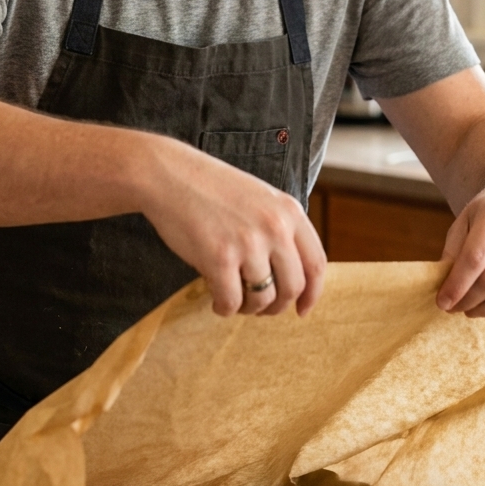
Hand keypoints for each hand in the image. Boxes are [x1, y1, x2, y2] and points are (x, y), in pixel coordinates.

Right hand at [138, 135, 325, 316]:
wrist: (169, 175)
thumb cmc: (211, 189)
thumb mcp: (260, 199)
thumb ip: (280, 230)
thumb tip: (291, 277)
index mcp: (289, 211)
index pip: (315, 264)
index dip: (312, 294)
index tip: (302, 310)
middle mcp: (275, 227)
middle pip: (293, 287)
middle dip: (277, 306)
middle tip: (260, 308)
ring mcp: (248, 243)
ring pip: (263, 299)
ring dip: (249, 309)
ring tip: (234, 299)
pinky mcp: (219, 258)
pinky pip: (232, 301)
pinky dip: (224, 308)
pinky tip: (216, 301)